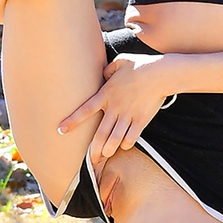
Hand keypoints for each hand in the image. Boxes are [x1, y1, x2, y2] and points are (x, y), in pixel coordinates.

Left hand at [58, 53, 172, 163]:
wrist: (161, 73)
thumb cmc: (142, 65)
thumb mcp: (120, 62)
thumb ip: (108, 69)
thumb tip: (104, 74)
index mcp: (106, 94)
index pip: (85, 110)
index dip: (72, 121)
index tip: (61, 130)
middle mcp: (114, 107)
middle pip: (100, 134)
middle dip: (93, 150)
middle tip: (90, 160)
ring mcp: (128, 115)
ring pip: (114, 140)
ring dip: (109, 150)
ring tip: (106, 155)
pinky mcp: (141, 120)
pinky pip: (131, 138)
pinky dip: (126, 144)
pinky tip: (124, 145)